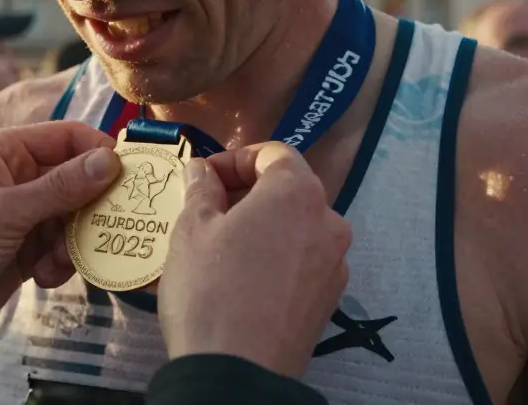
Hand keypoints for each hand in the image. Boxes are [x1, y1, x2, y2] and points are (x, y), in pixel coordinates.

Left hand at [0, 121, 119, 345]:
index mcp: (3, 150)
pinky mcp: (27, 244)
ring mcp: (22, 211)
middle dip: (88, 208)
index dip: (98, 151)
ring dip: (73, 241)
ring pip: (74, 215)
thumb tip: (112, 159)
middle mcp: (16, 174)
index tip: (128, 176)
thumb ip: (62, 186)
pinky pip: (62, 244)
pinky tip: (43, 277)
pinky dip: (60, 261)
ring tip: (58, 262)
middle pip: (77, 177)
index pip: (66, 135)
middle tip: (104, 228)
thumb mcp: (7, 212)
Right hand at [159, 142, 351, 378]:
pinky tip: (245, 279)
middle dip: (248, 191)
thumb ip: (201, 189)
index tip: (203, 177)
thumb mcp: (192, 230)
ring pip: (298, 226)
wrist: (237, 374)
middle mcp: (329, 221)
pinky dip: (277, 256)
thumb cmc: (210, 289)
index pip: (273, 154)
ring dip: (264, 225)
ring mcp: (336, 263)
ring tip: (223, 246)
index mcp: (297, 193)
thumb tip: (202, 170)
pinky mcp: (331, 299)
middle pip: (289, 189)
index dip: (235, 159)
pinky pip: (303, 261)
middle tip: (207, 209)